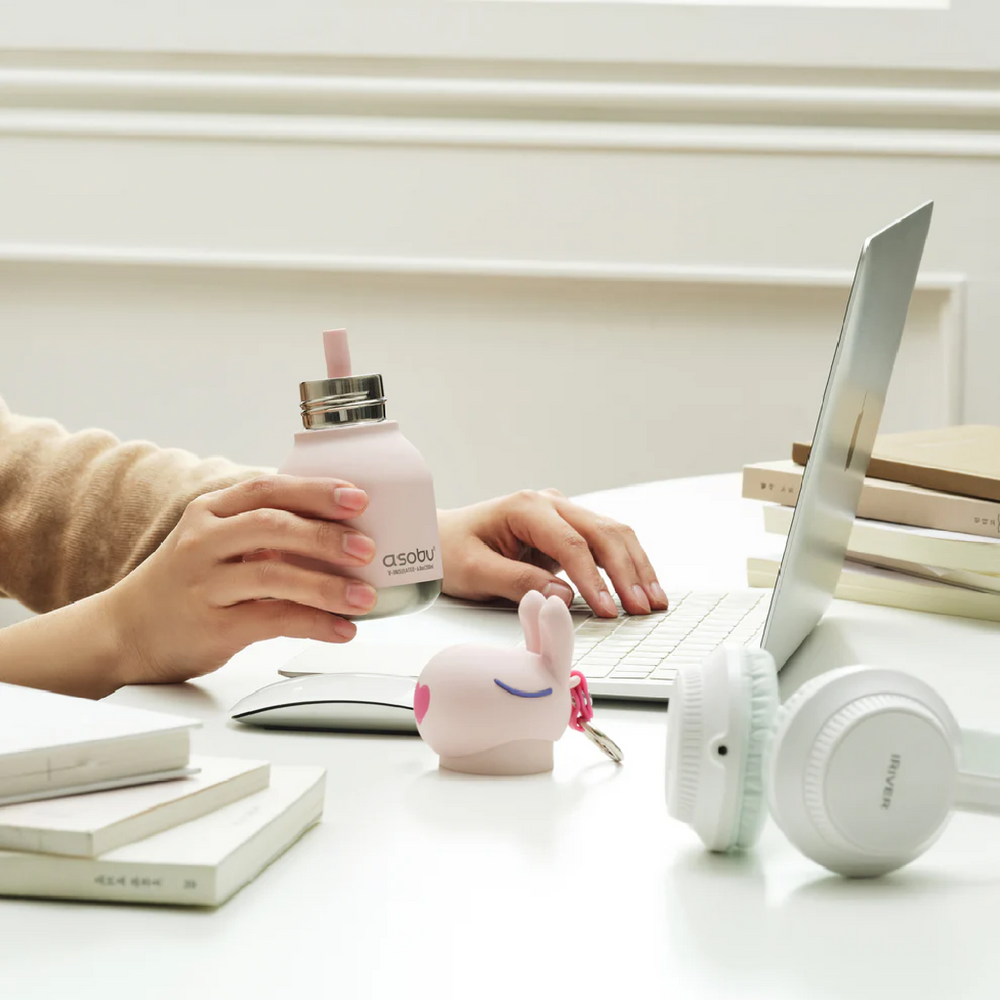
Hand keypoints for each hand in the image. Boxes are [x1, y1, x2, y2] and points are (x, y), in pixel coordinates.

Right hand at [106, 475, 375, 685]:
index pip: (267, 489)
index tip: (357, 497)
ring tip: (365, 596)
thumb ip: (264, 529)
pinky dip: (314, 624)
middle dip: (326, 536)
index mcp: (210, 511)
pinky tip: (341, 629)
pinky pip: (273, 620)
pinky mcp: (212, 627)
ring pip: (274, 576)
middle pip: (272, 527)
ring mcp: (205, 585)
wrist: (126, 631)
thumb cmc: (187, 582)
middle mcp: (203, 542)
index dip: (315, 491)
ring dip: (327, 586)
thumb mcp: (215, 541)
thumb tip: (340, 527)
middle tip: (367, 547)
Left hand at [437, 489, 666, 617]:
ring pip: (612, 534)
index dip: (593, 578)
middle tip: (641, 608)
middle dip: (627, 572)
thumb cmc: (450, 551)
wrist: (439, 538)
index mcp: (526, 507)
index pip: (572, 543)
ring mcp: (562, 514)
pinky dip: (626, 565)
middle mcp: (550, 503)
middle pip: (603, 533)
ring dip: (636, 567)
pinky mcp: (568, 530)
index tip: (607, 609)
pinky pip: (605, 544)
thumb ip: (518, 582)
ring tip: (654, 600)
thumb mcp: (475, 571)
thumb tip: (562, 596)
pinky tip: (642, 587)